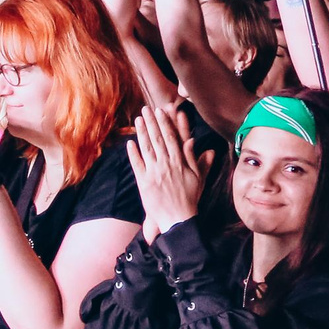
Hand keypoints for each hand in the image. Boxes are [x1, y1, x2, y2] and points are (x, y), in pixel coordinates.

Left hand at [126, 103, 212, 234]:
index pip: (171, 138)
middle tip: (146, 109)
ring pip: (147, 149)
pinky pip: (137, 165)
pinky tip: (129, 142)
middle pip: (157, 140)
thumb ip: (197, 159)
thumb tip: (196, 143)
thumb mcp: (198, 178)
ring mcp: (154, 173)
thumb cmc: (190, 198)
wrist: (178, 219)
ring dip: (141, 133)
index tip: (160, 112)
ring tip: (138, 120)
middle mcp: (166, 165)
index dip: (165, 124)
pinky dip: (133, 154)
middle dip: (151, 123)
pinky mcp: (144, 183)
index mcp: (179, 163)